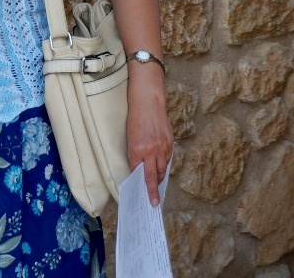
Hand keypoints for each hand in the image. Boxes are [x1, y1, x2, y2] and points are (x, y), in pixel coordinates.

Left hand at [126, 70, 173, 206]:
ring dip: (159, 177)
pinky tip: (161, 167)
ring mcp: (163, 146)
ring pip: (163, 169)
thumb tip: (138, 169)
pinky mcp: (170, 142)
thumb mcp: (130, 137)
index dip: (145, 189)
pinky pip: (168, 159)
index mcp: (138, 150)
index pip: (141, 175)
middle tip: (154, 201)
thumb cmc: (134, 117)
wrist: (148, 100)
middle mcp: (152, 150)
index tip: (149, 201)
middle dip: (154, 190)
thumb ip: (135, 154)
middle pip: (154, 176)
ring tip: (156, 185)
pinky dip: (164, 164)